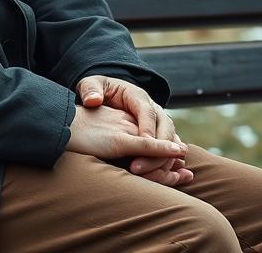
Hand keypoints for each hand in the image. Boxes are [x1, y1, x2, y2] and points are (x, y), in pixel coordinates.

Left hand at [74, 75, 193, 185]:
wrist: (103, 96)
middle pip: (165, 126)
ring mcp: (157, 122)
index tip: (145, 143)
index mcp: (136, 95)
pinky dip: (168, 162)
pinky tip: (162, 177)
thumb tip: (94, 100)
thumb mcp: (89, 84)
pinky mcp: (157, 135)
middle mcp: (151, 107)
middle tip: (141, 165)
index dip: (147, 128)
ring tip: (151, 176)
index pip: (147, 111)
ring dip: (164, 158)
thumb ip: (90, 89)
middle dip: (159, 147)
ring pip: (171, 139)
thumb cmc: (97, 91)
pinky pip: (169, 148)